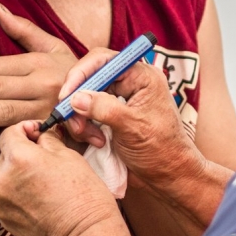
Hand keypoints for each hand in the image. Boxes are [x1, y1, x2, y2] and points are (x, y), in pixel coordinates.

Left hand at [0, 121, 122, 235]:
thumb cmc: (83, 195)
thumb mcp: (69, 156)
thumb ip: (47, 140)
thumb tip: (39, 135)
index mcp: (18, 158)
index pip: (10, 133)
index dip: (26, 129)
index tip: (39, 134)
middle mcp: (1, 179)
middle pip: (6, 155)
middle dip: (24, 153)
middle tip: (47, 160)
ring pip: (6, 177)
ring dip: (20, 174)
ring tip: (45, 183)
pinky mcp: (3, 219)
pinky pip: (7, 197)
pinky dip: (19, 193)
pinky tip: (41, 199)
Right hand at [59, 49, 204, 188]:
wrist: (169, 174)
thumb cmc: (161, 149)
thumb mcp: (132, 127)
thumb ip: (104, 109)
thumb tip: (76, 98)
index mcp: (142, 76)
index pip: (104, 60)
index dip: (81, 73)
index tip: (67, 94)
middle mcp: (130, 82)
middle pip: (91, 78)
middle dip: (78, 101)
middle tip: (71, 121)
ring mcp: (120, 99)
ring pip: (86, 97)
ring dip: (81, 118)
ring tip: (91, 138)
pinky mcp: (111, 115)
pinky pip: (88, 113)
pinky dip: (86, 127)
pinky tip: (97, 142)